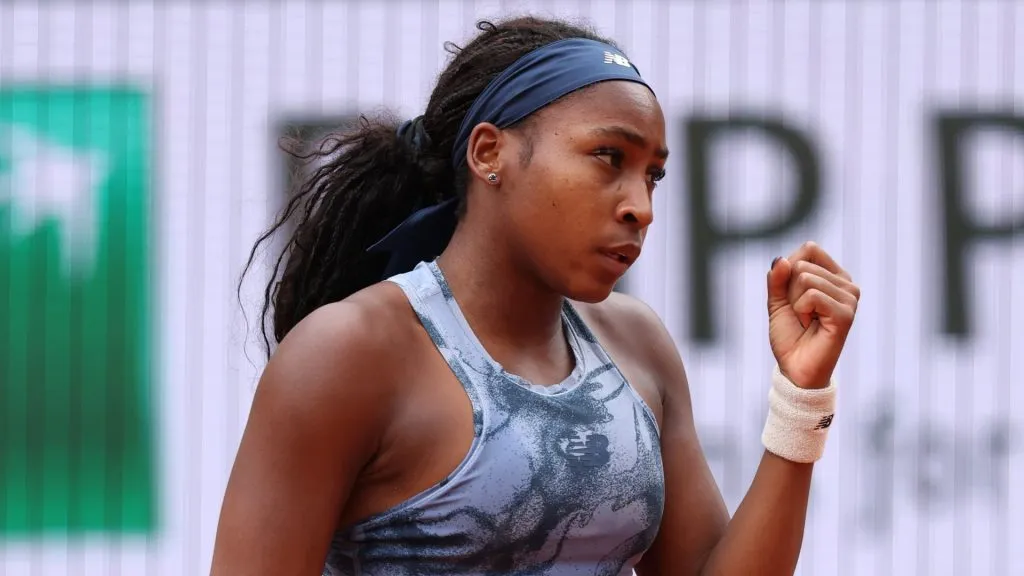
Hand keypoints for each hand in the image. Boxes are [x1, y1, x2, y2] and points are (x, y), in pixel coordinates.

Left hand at [766, 242, 859, 388]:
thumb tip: (781, 259)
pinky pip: (812, 295)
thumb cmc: (790, 335)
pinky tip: (810, 324)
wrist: (794, 368)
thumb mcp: (777, 301)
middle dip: (790, 291)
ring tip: (806, 320)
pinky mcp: (846, 314)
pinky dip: (801, 310)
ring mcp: (850, 298)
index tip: (794, 297)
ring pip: (805, 278)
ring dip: (795, 302)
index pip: (809, 249)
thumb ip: (777, 278)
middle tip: (800, 313)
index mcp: (834, 276)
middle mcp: (847, 284)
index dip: (789, 271)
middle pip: (803, 264)